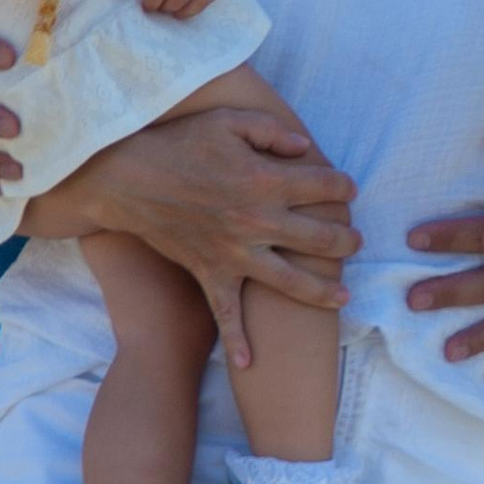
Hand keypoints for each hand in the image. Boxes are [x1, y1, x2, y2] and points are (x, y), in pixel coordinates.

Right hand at [83, 105, 358, 370]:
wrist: (126, 178)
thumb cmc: (178, 144)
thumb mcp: (228, 120)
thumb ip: (272, 131)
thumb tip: (305, 147)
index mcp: (266, 180)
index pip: (324, 187)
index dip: (343, 187)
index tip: (348, 190)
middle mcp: (257, 221)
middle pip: (319, 239)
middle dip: (346, 241)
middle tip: (356, 243)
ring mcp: (234, 253)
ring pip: (291, 282)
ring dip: (322, 291)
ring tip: (343, 296)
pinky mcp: (210, 273)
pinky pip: (227, 313)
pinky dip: (238, 340)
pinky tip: (251, 364)